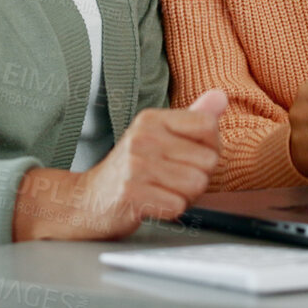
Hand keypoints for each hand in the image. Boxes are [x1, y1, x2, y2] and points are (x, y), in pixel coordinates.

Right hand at [12, 89, 225, 240]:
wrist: (86, 201)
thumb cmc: (130, 170)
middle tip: (169, 180)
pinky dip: (169, 211)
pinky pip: (177, 206)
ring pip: (196, 184)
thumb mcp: (158, 136)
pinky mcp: (131, 193)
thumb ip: (192, 118)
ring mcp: (135, 165)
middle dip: (197, 177)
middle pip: (208, 160)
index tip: (187, 157)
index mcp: (151, 119)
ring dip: (184, 196)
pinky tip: (152, 204)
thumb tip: (220, 96)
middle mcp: (143, 137)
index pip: (208, 126)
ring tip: (161, 191)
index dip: (209, 148)